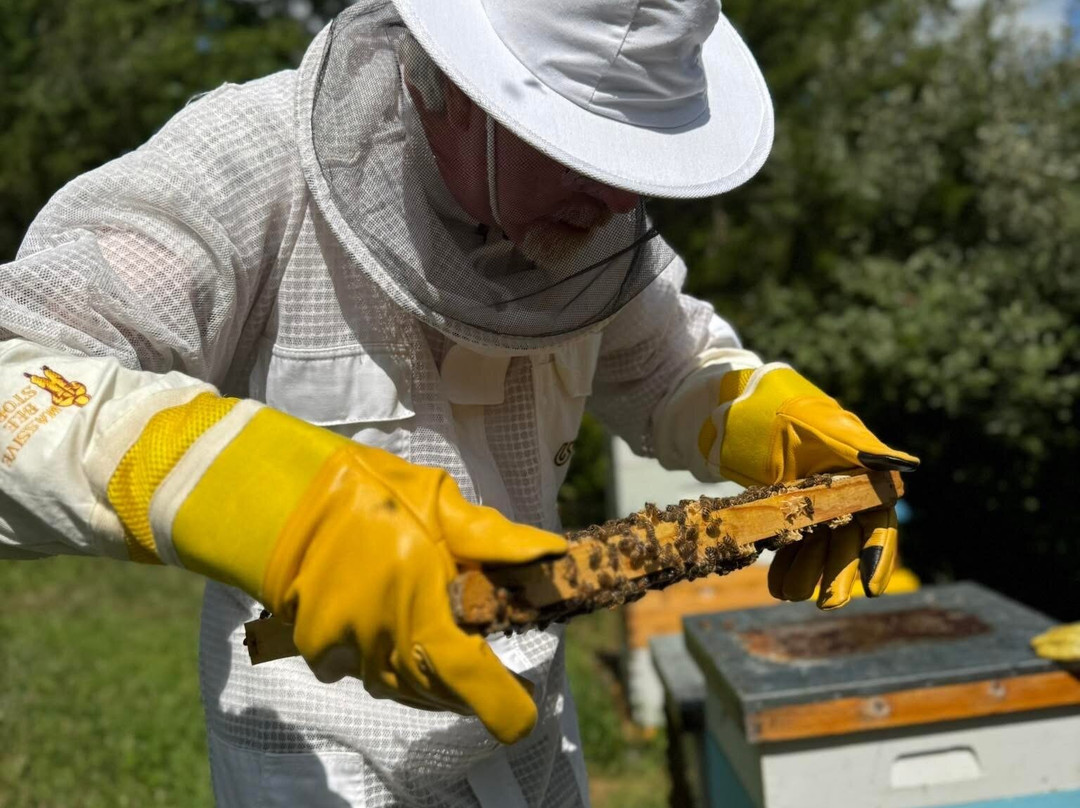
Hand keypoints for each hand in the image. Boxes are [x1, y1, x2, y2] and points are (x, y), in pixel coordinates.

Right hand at [109, 395, 566, 743]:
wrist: (277, 499)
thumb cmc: (367, 495)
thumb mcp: (439, 503)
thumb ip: (495, 540)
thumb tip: (552, 554)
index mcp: (423, 611)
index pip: (475, 686)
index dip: (506, 708)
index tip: (522, 712)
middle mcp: (385, 645)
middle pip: (443, 693)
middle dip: (470, 681)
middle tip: (483, 652)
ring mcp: (348, 655)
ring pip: (406, 688)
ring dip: (432, 671)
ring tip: (439, 632)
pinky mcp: (321, 654)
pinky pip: (368, 672)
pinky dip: (390, 657)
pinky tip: (391, 621)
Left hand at [697, 365, 917, 608]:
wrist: (741, 405)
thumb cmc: (789, 409)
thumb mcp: (824, 427)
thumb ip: (860, 449)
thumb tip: (903, 467)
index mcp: (861, 475)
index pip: (878, 522)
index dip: (877, 556)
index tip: (872, 589)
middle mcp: (841, 492)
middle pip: (847, 541)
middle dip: (838, 574)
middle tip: (828, 604)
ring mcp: (812, 501)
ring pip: (817, 545)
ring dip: (808, 572)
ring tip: (790, 594)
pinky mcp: (785, 506)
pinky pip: (789, 540)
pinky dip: (783, 561)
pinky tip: (775, 584)